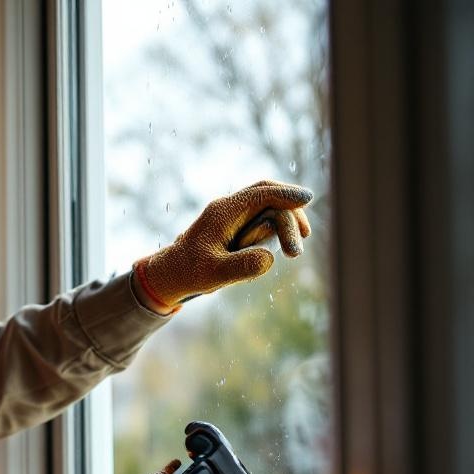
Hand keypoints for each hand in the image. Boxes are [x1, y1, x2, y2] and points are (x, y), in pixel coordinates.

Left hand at [133, 180, 313, 312]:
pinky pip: (261, 218)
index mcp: (223, 212)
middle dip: (290, 211)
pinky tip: (286, 243)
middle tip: (305, 238)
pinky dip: (276, 227)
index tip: (308, 198)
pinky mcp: (235, 226)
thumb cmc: (189, 273)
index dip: (286, 194)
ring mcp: (232, 216)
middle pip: (268, 195)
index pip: (260, 194)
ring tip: (294, 250)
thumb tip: (269, 258)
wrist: (171, 274)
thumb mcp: (213, 274)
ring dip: (285, 223)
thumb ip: (241, 267)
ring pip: (267, 207)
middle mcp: (228, 208)